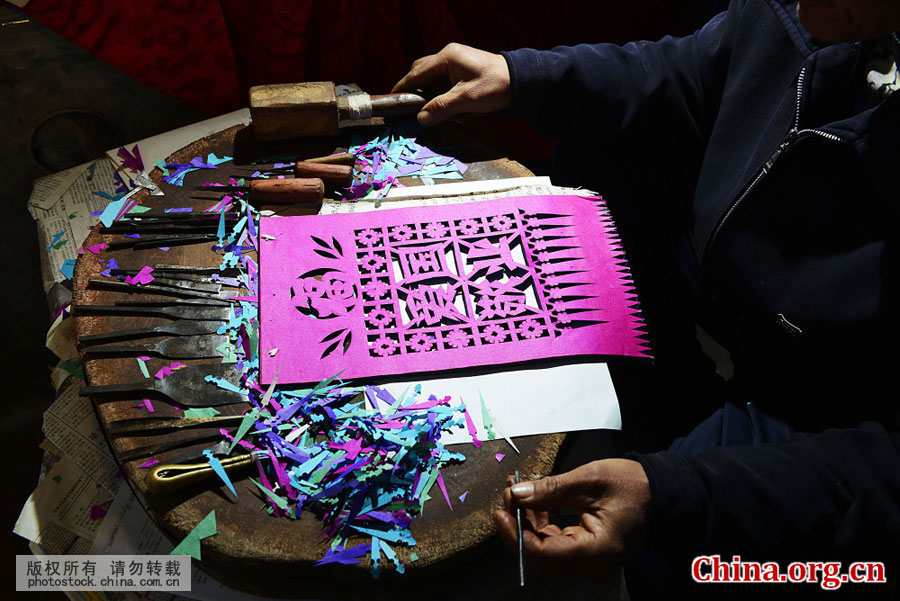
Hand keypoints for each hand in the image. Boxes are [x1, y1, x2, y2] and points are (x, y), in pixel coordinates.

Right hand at [391, 43, 511, 125]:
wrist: (521, 81)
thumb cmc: (495, 87)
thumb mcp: (466, 99)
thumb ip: (441, 107)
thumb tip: (420, 118)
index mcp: (446, 57)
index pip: (415, 73)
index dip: (402, 88)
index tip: (391, 101)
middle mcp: (448, 55)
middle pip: (421, 72)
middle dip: (414, 90)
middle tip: (410, 109)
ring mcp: (456, 61)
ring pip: (432, 77)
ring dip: (429, 94)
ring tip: (429, 110)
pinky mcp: (463, 69)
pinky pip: (443, 80)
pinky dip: (440, 93)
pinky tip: (444, 106)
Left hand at [492, 459, 650, 580]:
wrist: (662, 493)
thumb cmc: (634, 486)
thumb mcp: (589, 480)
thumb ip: (551, 490)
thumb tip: (517, 494)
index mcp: (595, 551)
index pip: (542, 553)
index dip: (516, 534)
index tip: (501, 511)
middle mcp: (592, 564)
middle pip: (540, 554)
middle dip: (518, 524)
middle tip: (507, 494)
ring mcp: (589, 560)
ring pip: (544, 548)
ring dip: (527, 520)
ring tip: (517, 490)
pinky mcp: (586, 551)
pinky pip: (555, 542)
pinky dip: (541, 521)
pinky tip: (533, 499)